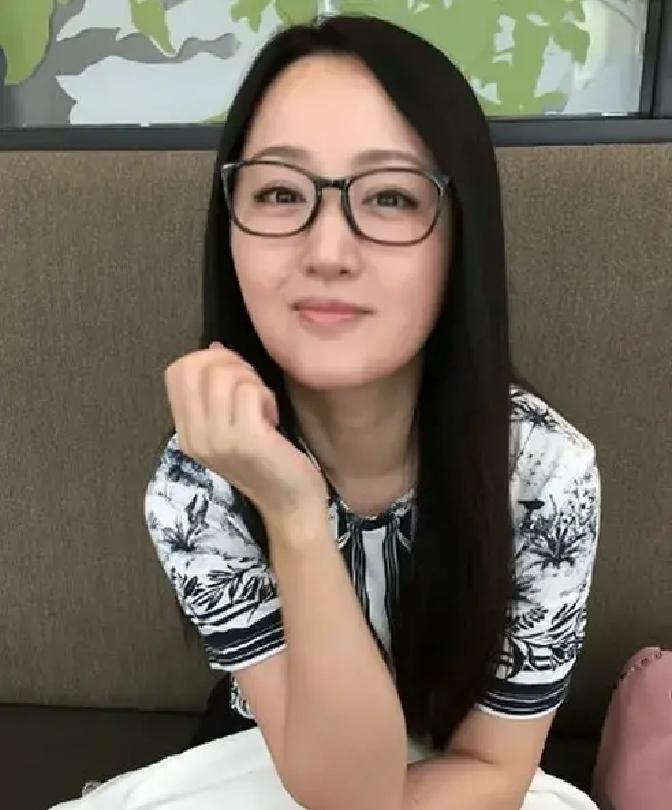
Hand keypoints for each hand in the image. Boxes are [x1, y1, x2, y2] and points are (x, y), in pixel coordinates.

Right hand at [164, 342, 327, 523]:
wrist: (289, 506)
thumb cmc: (266, 461)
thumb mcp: (229, 428)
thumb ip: (216, 393)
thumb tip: (215, 348)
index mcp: (186, 432)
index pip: (177, 371)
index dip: (208, 360)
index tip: (236, 377)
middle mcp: (195, 436)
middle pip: (199, 366)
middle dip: (232, 364)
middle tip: (253, 389)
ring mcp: (218, 439)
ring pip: (226, 375)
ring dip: (253, 382)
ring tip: (263, 407)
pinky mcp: (246, 440)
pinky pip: (249, 391)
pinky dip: (266, 397)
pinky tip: (272, 420)